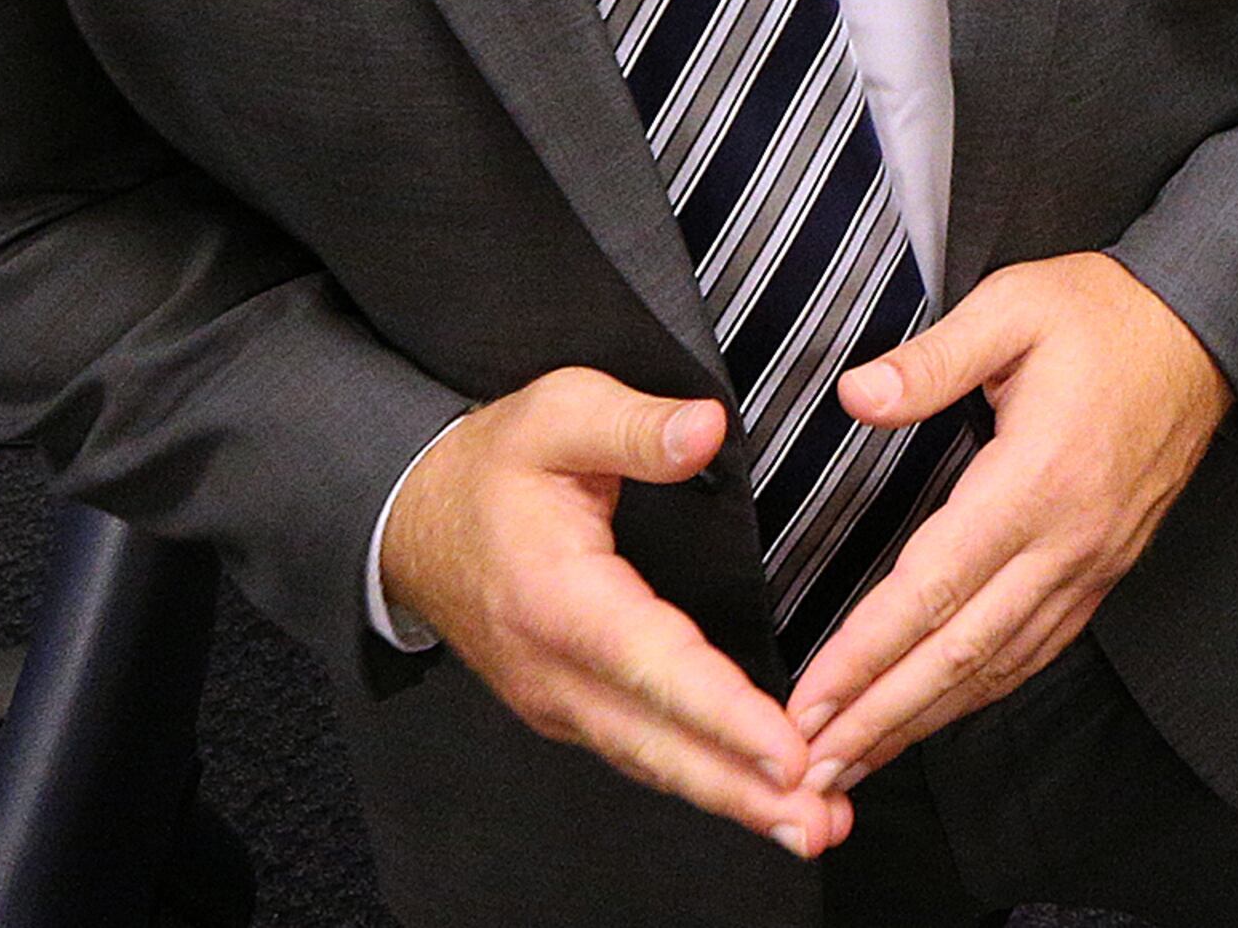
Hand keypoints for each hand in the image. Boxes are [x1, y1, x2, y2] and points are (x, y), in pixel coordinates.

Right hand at [378, 370, 847, 860]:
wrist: (414, 523)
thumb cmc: (491, 469)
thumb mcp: (556, 412)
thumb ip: (635, 424)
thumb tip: (706, 430)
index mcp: (556, 597)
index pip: (651, 665)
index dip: (723, 714)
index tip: (787, 751)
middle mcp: (556, 670)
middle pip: (659, 743)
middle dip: (745, 791)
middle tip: (822, 823)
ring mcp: (561, 702)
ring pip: (655, 762)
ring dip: (735, 800)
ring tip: (814, 824)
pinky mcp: (574, 712)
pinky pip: (645, 754)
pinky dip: (705, 782)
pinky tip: (760, 798)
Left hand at [785, 252, 1230, 791]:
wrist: (1204, 334)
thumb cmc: (1106, 316)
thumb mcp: (1014, 305)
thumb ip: (933, 357)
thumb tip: (856, 394)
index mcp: (1038, 478)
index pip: (936, 586)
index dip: (868, 652)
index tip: (811, 699)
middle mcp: (1068, 540)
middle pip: (962, 652)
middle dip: (881, 717)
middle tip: (812, 771)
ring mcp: (1091, 564)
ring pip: (998, 666)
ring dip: (921, 720)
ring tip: (855, 762)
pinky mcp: (1103, 571)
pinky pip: (1034, 651)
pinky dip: (978, 695)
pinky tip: (934, 714)